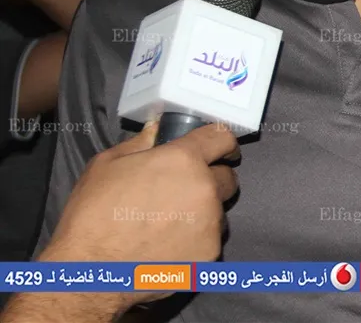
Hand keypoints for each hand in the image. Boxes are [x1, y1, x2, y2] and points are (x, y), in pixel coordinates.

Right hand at [37, 121, 239, 316]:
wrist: (90, 273)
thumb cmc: (94, 214)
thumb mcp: (107, 164)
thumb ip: (139, 143)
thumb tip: (156, 130)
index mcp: (184, 159)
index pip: (222, 138)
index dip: (223, 142)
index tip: (222, 150)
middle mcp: (205, 188)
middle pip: (226, 177)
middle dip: (212, 180)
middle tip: (187, 191)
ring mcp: (211, 224)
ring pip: (219, 212)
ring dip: (205, 213)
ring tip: (173, 225)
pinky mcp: (209, 254)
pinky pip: (211, 240)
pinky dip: (197, 241)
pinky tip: (171, 247)